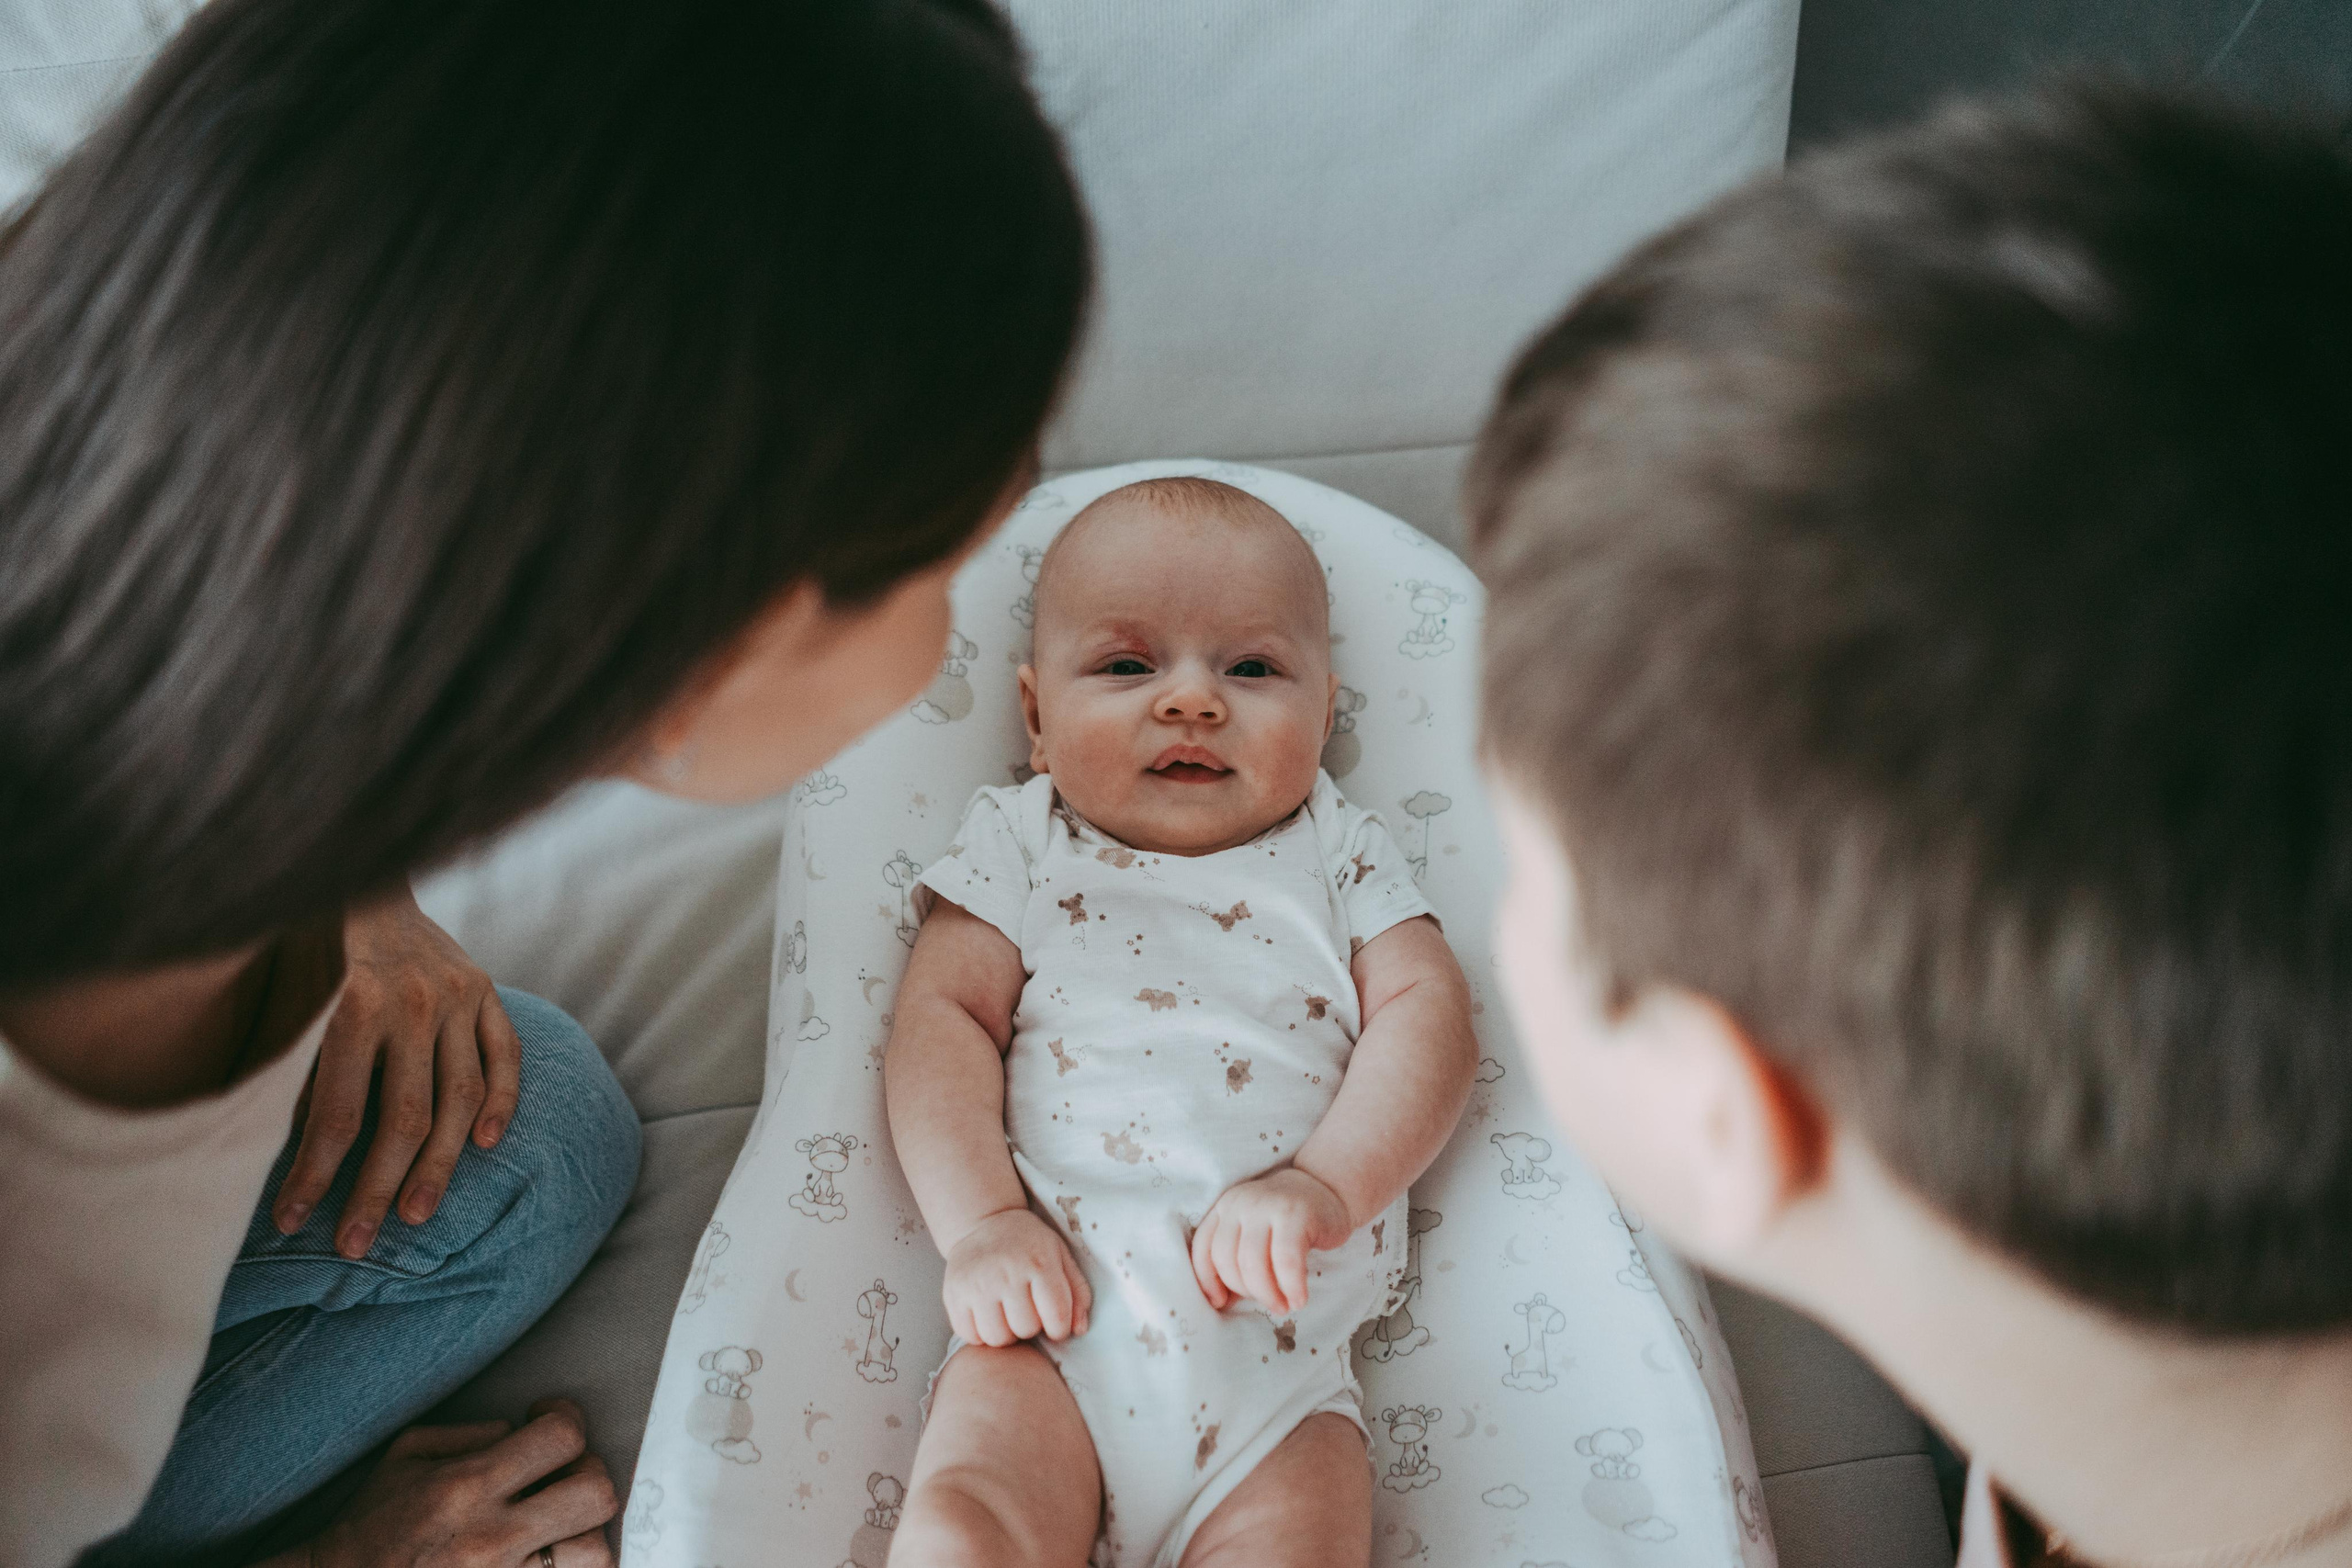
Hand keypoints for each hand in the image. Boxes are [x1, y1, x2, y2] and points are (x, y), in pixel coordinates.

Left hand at [274, 883, 521, 1257]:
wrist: (355, 868)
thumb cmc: (304, 943)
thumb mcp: (285, 997)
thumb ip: (292, 1064)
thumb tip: (280, 1152)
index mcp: (354, 1006)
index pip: (336, 1115)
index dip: (314, 1176)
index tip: (290, 1221)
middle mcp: (413, 1003)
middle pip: (405, 1120)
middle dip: (376, 1189)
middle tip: (356, 1245)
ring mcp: (457, 995)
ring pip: (460, 1100)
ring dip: (438, 1166)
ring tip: (414, 1215)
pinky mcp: (485, 987)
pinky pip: (505, 1055)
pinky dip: (501, 1102)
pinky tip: (485, 1147)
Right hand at [296, 1398, 616, 1567]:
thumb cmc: (373, 1522)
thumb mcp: (406, 1454)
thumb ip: (471, 1433)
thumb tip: (519, 1430)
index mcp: (468, 1486)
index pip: (562, 1439)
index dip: (566, 1418)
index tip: (547, 1419)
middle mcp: (495, 1537)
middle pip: (596, 1494)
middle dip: (589, 1472)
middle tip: (564, 1471)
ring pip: (596, 1551)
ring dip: (586, 1529)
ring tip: (559, 1520)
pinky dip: (566, 1563)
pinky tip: (543, 1549)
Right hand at [942, 1208, 1091, 1345]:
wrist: (984, 1222)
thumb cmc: (1029, 1244)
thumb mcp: (1061, 1256)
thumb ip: (1077, 1292)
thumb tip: (1079, 1330)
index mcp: (1039, 1263)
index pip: (1056, 1318)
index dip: (1059, 1329)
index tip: (1054, 1323)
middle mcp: (1006, 1274)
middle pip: (1026, 1330)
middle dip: (1031, 1326)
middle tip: (1027, 1310)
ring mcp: (977, 1284)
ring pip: (997, 1339)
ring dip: (1006, 1333)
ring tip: (1007, 1314)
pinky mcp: (953, 1293)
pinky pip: (970, 1336)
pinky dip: (980, 1334)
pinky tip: (988, 1315)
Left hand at [1190, 1168, 1351, 1316]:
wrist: (1326, 1188)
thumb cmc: (1286, 1220)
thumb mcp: (1252, 1231)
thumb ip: (1235, 1257)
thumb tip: (1221, 1302)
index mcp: (1224, 1208)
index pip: (1203, 1249)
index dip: (1208, 1281)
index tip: (1222, 1303)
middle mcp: (1240, 1203)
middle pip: (1227, 1259)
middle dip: (1244, 1292)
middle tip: (1268, 1303)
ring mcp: (1267, 1206)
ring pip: (1252, 1263)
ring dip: (1267, 1294)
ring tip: (1283, 1306)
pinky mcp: (1295, 1214)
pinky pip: (1286, 1261)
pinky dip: (1291, 1286)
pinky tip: (1298, 1299)